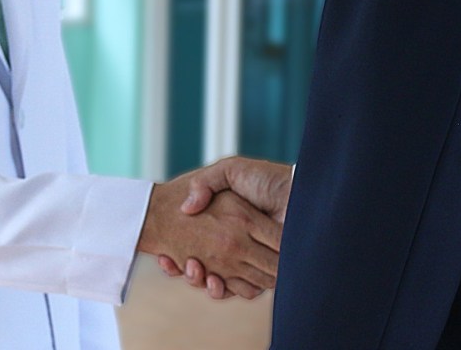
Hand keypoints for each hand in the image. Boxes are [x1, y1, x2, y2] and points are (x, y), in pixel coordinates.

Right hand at [157, 157, 291, 298]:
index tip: (163, 252)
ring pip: (216, 281)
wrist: (298, 191)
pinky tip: (210, 279)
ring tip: (190, 267)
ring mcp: (249, 260)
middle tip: (170, 262)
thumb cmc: (266, 179)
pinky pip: (240, 289)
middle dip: (184, 269)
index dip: (177, 252)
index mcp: (228, 224)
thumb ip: (206, 183)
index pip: (196, 243)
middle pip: (202, 267)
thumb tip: (187, 208)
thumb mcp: (230, 171)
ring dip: (197, 279)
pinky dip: (221, 290)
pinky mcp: (263, 274)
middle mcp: (236, 245)